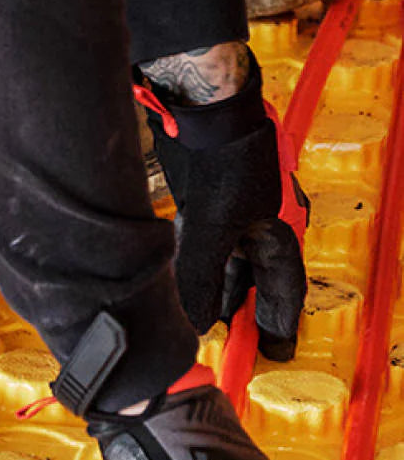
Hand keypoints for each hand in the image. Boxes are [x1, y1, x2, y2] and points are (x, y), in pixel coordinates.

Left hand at [138, 63, 307, 359]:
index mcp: (279, 231)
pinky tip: (177, 290)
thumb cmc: (226, 155)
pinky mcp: (196, 205)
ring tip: (201, 328)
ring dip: (209, 294)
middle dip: (239, 313)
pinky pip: (195, 249)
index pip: (283, 287)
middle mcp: (256, 226)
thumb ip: (201, 273)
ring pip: (221, 266)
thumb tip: (192, 320)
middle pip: (251, 280)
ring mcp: (226, 216)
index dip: (279, 321)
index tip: (275, 352)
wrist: (198, 108)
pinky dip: (188, 271)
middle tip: (233, 348)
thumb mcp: (215, 223)